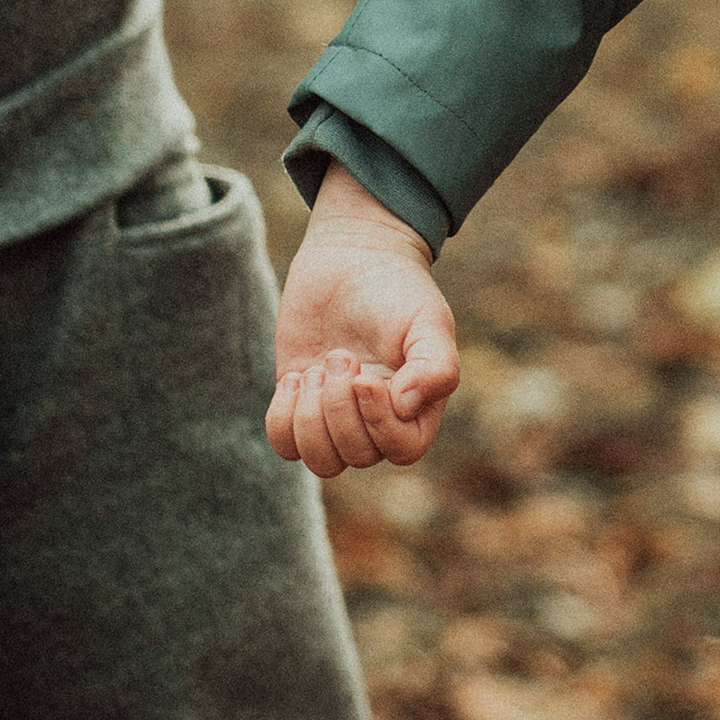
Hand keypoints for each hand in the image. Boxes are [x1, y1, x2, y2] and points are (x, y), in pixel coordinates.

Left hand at [267, 165, 461, 479]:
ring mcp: (336, 415)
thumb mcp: (428, 320)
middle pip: (357, 455)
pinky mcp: (300, 403)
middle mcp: (378, 420)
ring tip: (316, 369)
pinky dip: (284, 417)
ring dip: (311, 418)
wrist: (351, 258)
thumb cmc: (398, 289)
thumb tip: (405, 407)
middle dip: (340, 407)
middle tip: (341, 355)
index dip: (379, 423)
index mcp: (417, 407)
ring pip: (321, 461)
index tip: (364, 376)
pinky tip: (296, 377)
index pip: (403, 449)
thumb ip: (436, 366)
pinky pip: (284, 443)